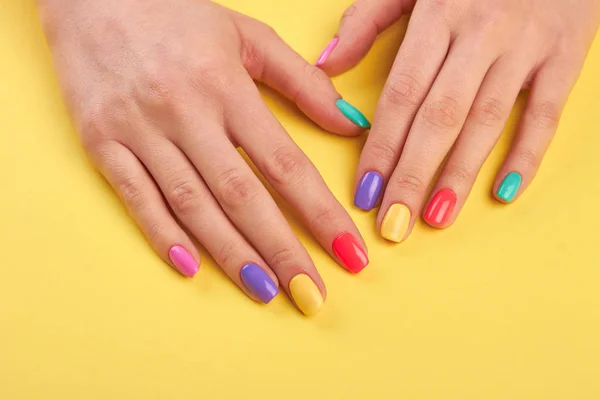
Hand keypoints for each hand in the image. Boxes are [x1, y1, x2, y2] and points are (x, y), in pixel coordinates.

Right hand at [38, 0, 370, 314]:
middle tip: (312, 294)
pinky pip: (136, 197)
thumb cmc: (174, 13)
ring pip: (192, 204)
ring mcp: (141, 130)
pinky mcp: (103, 142)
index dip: (321, 213)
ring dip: (231, 254)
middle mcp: (186, 112)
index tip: (349, 252)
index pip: (285, 163)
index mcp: (227, 86)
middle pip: (243, 195)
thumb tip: (350, 123)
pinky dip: (162, 234)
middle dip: (282, 250)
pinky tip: (191, 267)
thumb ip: (301, 81)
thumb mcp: (246, 36)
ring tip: (265, 291)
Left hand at [316, 0, 598, 241]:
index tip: (364, 192)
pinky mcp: (566, 53)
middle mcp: (481, 33)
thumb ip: (367, 19)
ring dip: (460, 174)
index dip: (380, 147)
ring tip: (436, 217)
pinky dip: (528, 153)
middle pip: (440, 116)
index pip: (402, 94)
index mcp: (438, 14)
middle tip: (393, 224)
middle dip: (413, 174)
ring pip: (487, 120)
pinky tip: (504, 191)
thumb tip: (326, 65)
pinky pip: (546, 111)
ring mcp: (526, 45)